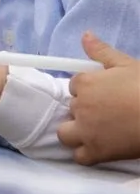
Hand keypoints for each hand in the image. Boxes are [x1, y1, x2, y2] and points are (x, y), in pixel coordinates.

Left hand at [57, 33, 139, 165]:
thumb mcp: (127, 64)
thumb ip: (101, 51)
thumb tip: (85, 35)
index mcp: (85, 83)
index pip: (74, 86)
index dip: (88, 90)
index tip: (103, 94)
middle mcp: (79, 106)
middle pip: (71, 108)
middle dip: (83, 110)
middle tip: (105, 113)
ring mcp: (86, 131)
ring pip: (65, 133)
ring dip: (75, 133)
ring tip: (94, 131)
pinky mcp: (96, 152)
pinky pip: (79, 157)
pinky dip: (86, 155)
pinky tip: (99, 149)